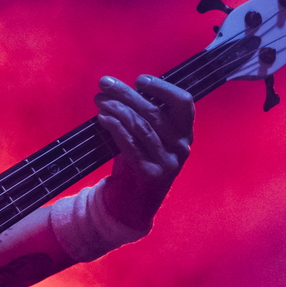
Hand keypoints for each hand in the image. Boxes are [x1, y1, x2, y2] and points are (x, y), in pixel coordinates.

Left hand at [94, 74, 194, 230]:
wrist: (132, 206)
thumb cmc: (137, 164)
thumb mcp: (148, 139)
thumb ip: (146, 117)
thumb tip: (123, 89)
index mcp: (185, 134)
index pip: (184, 103)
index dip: (162, 87)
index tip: (139, 80)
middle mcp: (181, 147)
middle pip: (156, 111)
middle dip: (128, 94)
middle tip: (105, 83)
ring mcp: (168, 162)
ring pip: (142, 126)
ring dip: (117, 108)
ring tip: (100, 100)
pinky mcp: (150, 173)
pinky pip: (130, 143)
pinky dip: (115, 127)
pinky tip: (103, 118)